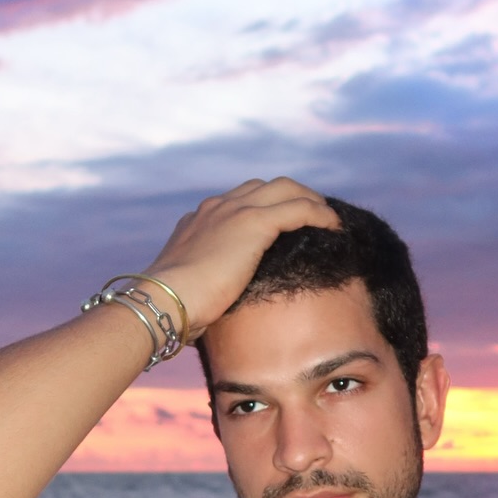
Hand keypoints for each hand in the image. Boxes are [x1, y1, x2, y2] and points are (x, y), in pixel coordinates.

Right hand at [142, 178, 339, 337]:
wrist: (163, 301)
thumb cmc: (173, 308)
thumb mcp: (190, 290)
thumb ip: (204, 286)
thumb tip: (210, 310)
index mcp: (200, 221)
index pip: (240, 201)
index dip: (265, 208)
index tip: (283, 225)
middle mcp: (217, 208)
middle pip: (265, 187)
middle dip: (292, 196)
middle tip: (313, 216)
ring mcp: (235, 211)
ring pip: (285, 189)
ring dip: (310, 200)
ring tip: (328, 219)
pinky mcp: (253, 222)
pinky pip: (299, 208)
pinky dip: (320, 214)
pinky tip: (334, 227)